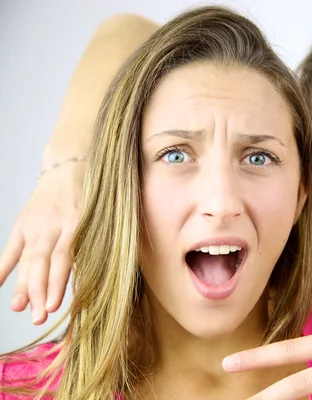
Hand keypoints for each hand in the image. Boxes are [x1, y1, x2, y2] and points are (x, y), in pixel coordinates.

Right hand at [0, 159, 84, 324]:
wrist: (70, 166)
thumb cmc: (93, 198)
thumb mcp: (101, 218)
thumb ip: (95, 245)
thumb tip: (93, 279)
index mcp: (76, 224)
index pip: (64, 259)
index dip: (58, 283)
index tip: (54, 306)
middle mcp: (52, 226)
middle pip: (43, 263)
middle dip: (40, 292)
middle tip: (38, 318)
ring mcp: (34, 225)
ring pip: (26, 259)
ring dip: (23, 285)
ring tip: (18, 308)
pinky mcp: (22, 224)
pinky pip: (10, 249)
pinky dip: (1, 267)